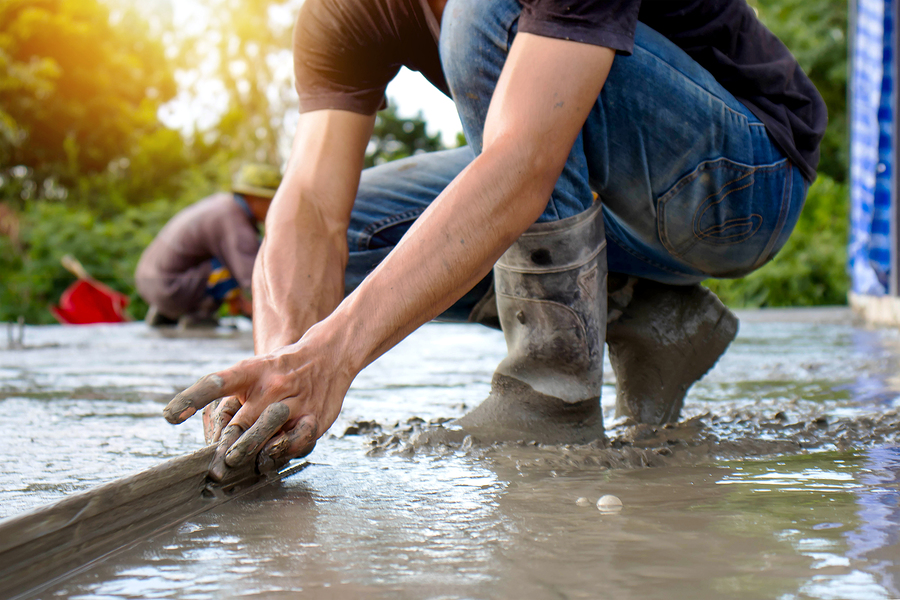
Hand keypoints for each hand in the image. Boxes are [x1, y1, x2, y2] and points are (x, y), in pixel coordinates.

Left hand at [165, 325, 354, 480]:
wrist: (328, 355)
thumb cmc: (281, 370)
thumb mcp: (254, 373)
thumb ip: (234, 402)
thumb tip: (215, 440)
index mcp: (250, 371)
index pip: (215, 383)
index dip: (191, 399)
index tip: (169, 416)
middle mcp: (270, 385)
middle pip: (240, 420)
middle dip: (224, 447)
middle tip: (212, 467)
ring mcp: (293, 401)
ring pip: (265, 430)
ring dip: (247, 449)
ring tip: (232, 462)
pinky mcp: (314, 416)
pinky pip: (295, 439)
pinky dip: (280, 451)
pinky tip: (269, 458)